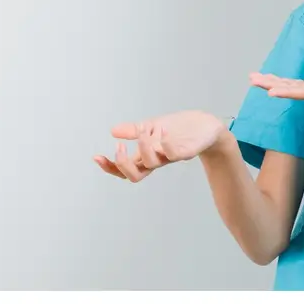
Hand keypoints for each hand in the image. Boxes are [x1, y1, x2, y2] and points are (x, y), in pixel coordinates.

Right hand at [93, 110, 227, 182]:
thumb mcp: (153, 127)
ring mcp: (171, 156)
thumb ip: (134, 130)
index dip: (110, 167)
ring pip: (152, 163)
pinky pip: (175, 154)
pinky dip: (166, 147)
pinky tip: (162, 136)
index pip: (125, 169)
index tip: (97, 156)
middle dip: (123, 164)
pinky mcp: (186, 150)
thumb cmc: (179, 129)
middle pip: (135, 176)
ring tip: (145, 133)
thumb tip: (113, 131)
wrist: (206, 126)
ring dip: (143, 148)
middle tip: (120, 148)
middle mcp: (157, 160)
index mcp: (147, 156)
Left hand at [249, 67, 303, 108]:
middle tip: (251, 79)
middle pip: (288, 88)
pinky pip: (296, 84)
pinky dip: (283, 81)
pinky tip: (274, 80)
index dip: (285, 91)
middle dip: (269, 84)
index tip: (269, 92)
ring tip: (254, 78)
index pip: (299, 92)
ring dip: (272, 82)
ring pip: (289, 86)